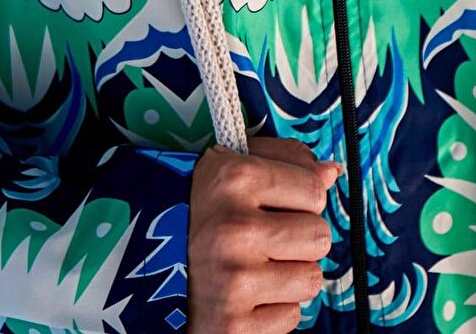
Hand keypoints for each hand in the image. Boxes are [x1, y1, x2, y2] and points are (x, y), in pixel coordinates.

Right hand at [185, 133, 342, 331]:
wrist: (143, 265)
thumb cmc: (199, 210)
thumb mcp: (233, 165)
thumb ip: (286, 160)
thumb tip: (332, 173)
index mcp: (235, 179)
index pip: (315, 191)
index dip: (300, 198)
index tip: (275, 204)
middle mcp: (235, 229)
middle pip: (320, 236)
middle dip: (300, 238)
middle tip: (266, 238)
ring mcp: (234, 280)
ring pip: (311, 278)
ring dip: (291, 274)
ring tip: (257, 266)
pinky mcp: (234, 326)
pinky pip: (291, 316)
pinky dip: (274, 309)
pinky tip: (247, 294)